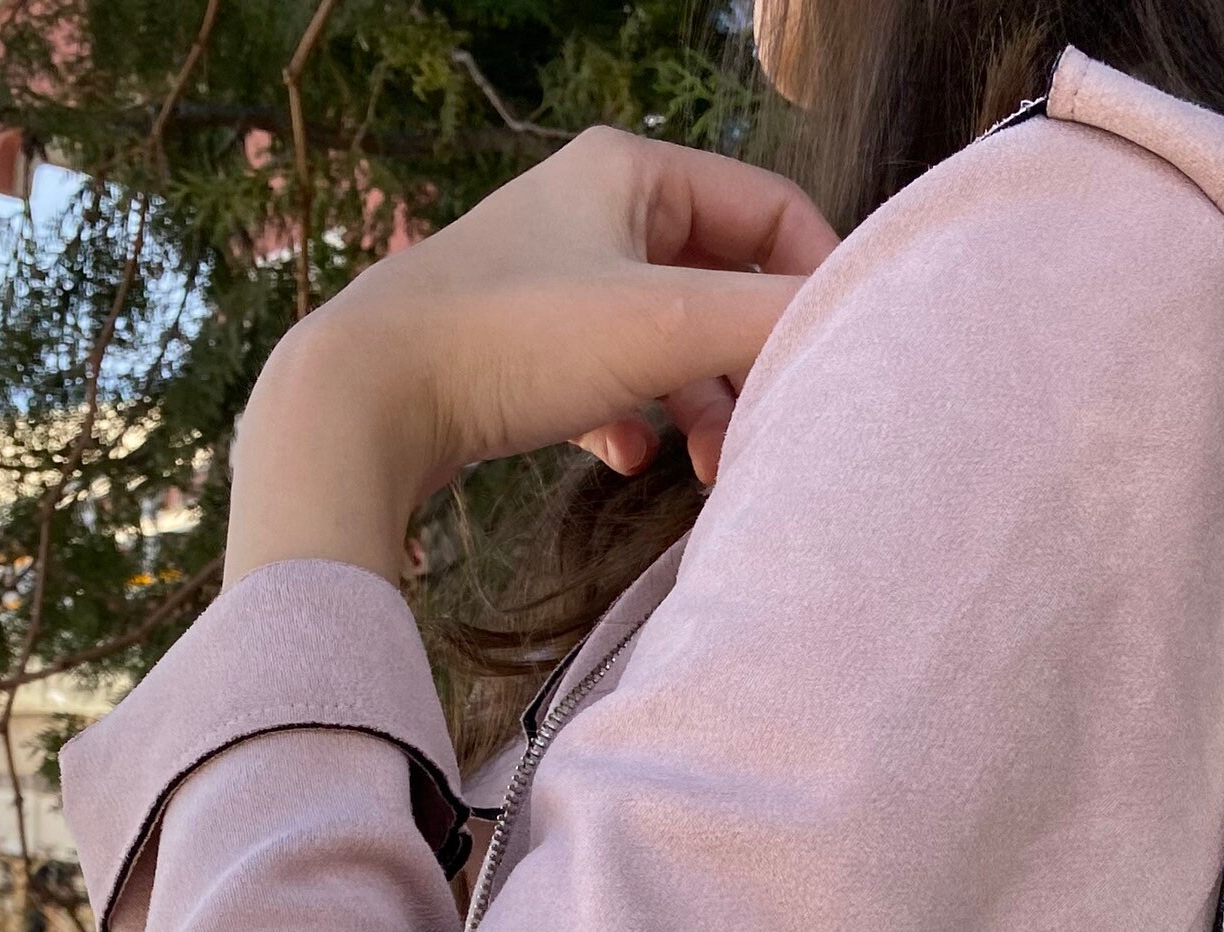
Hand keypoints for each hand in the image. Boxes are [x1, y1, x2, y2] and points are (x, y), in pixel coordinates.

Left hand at [225, 128, 838, 587]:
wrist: (364, 401)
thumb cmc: (508, 342)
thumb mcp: (664, 326)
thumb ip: (770, 323)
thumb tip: (859, 332)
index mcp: (632, 169)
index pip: (772, 210)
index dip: (816, 282)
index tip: (836, 362)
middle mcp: (592, 209)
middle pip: (723, 282)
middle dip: (752, 361)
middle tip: (772, 431)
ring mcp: (554, 281)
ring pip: (669, 341)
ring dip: (700, 406)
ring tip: (708, 470)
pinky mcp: (520, 351)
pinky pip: (612, 382)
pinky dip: (636, 422)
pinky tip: (628, 460)